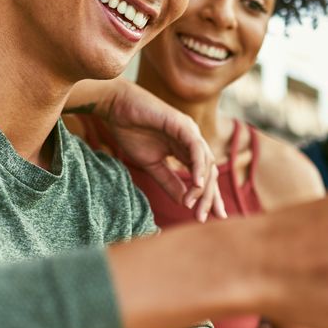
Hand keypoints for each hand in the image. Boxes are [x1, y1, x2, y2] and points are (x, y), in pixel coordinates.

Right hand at [69, 78, 224, 221]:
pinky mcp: (182, 125)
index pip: (204, 176)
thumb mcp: (152, 164)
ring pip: (206, 162)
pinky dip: (198, 166)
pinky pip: (196, 148)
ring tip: (195, 206)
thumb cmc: (132, 132)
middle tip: (204, 218)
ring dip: (203, 187)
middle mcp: (193, 141)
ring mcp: (190, 131)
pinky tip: (197, 183)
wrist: (117, 109)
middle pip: (210, 172)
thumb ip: (169, 181)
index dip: (208, 197)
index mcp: (187, 150)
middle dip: (210, 197)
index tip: (206, 219)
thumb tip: (184, 202)